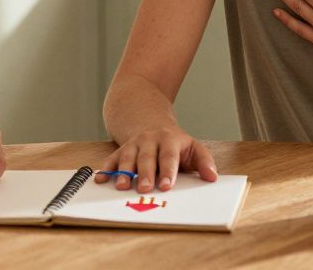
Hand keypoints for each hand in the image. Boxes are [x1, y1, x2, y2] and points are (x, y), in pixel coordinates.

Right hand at [95, 126, 216, 191]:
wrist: (151, 122)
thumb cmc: (175, 143)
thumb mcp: (193, 147)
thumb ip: (204, 162)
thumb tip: (212, 177)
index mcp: (169, 140)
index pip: (169, 156)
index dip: (167, 171)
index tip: (166, 186)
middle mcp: (149, 140)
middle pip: (146, 158)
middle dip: (144, 174)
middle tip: (143, 189)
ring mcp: (134, 144)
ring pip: (127, 157)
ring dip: (123, 172)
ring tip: (121, 186)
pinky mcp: (121, 149)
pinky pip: (111, 158)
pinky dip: (105, 168)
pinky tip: (100, 179)